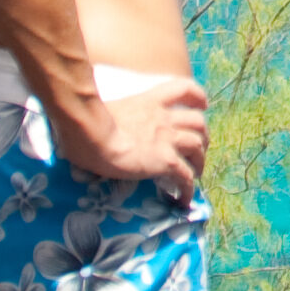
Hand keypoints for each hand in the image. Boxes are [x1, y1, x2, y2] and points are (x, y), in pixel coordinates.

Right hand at [49, 72, 206, 193]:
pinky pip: (186, 177)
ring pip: (198, 147)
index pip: (183, 89)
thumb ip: (110, 115)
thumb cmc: (87, 122)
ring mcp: (167, 139)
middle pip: (198, 122)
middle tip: (197, 149)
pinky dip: (189, 189)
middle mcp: (164, 118)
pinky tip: (184, 201)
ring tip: (196, 173)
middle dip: (202, 136)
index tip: (202, 106)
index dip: (197, 98)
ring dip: (200, 161)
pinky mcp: (166, 161)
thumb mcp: (105, 109)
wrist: (91, 134)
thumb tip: (94, 123)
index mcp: (150, 101)